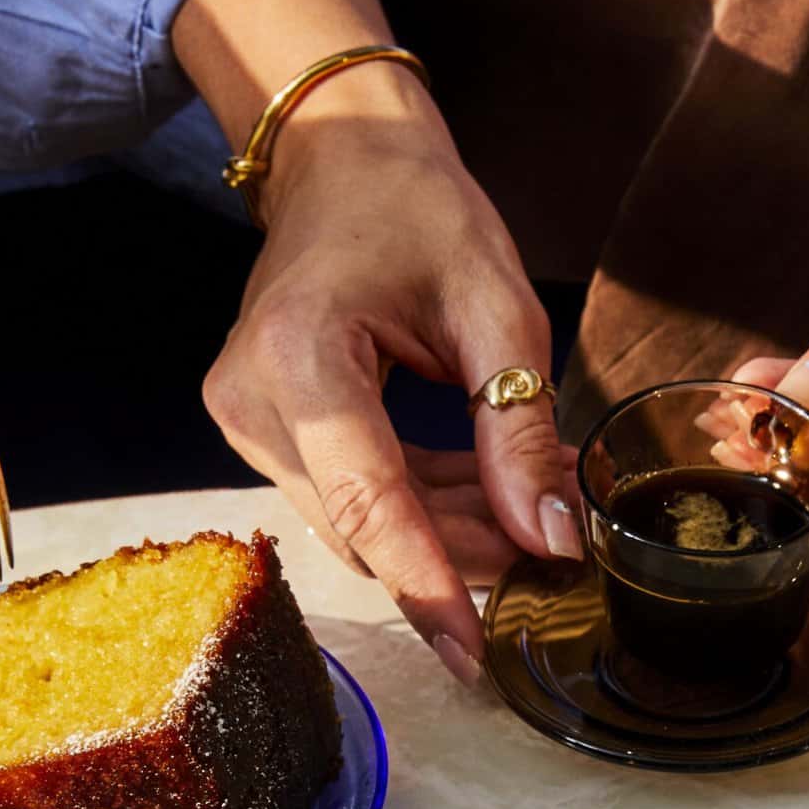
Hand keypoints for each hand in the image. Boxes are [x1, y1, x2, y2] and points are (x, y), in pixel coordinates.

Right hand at [203, 114, 580, 682]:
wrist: (341, 156)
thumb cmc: (414, 204)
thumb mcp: (494, 305)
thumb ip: (517, 427)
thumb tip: (550, 538)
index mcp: (298, 357)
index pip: (368, 500)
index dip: (427, 582)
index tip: (473, 651)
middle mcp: (251, 400)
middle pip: (364, 526)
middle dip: (464, 553)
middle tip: (559, 544)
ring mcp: (249, 421)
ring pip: (360, 523)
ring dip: (452, 532)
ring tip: (538, 507)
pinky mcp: (268, 431)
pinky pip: (351, 497)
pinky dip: (425, 506)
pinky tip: (495, 493)